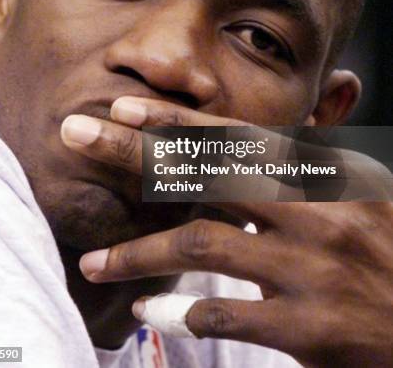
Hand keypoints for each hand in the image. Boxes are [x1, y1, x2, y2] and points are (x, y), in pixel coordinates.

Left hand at [62, 97, 392, 366]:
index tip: (124, 108)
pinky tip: (148, 309)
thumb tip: (262, 135)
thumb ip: (308, 162)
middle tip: (75, 137)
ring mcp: (308, 270)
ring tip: (93, 260)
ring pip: (203, 244)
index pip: (235, 138)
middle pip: (205, 176)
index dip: (175, 121)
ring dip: (139, 252)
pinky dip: (182, 311)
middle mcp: (312, 212)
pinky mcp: (308, 329)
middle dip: (133, 154)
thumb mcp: (358, 191)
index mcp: (322, 174)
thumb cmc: (389, 248)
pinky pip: (227, 315)